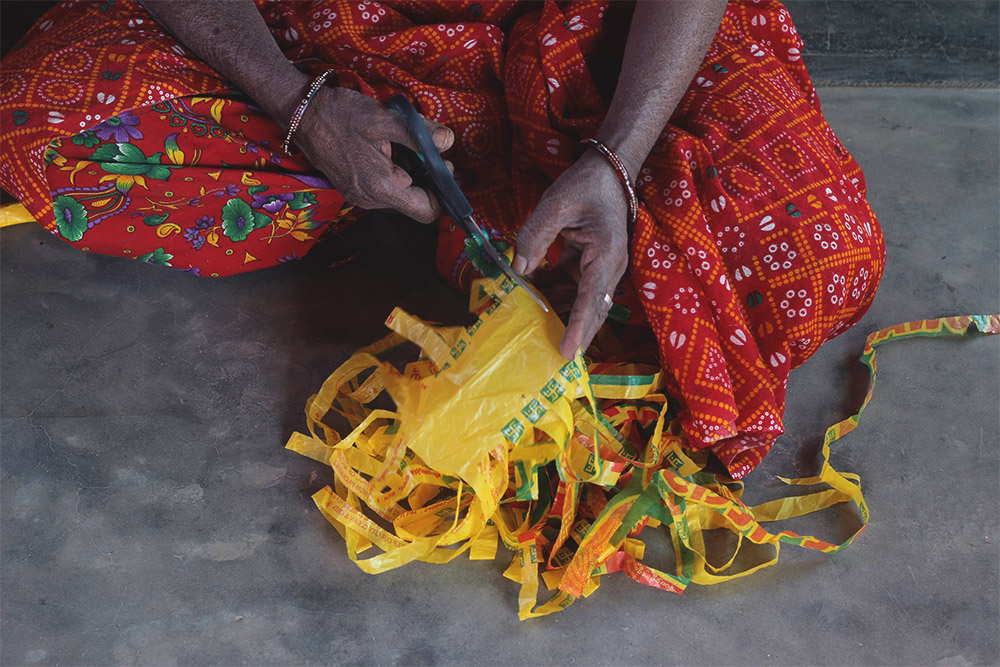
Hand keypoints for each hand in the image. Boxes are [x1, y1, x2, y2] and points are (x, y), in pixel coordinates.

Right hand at [294, 87, 453, 222]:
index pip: (427, 211)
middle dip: (426, 179)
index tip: (444, 167)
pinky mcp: (353, 189)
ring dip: (410, 175)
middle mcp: (370, 200)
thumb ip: (418, 133)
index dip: (442, 193)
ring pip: (400, 196)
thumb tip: (448, 141)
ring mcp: (360, 197)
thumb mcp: (383, 118)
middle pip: (414, 203)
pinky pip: (384, 189)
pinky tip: (388, 151)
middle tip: (428, 149)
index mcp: (381, 187)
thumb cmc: (340, 114)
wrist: (301, 113)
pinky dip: (394, 173)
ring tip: (404, 146)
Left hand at [512, 150, 628, 358]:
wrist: (610, 170)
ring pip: (582, 301)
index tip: (568, 352)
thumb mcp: (556, 203)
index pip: (591, 299)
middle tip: (555, 361)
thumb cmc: (587, 184)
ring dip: (560, 313)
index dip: (578, 327)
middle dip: (575, 334)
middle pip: (592, 310)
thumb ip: (535, 236)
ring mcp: (601, 267)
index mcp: (606, 254)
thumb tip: (519, 269)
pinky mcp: (590, 263)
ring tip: (536, 328)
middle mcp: (609, 266)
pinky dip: (555, 293)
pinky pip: (573, 286)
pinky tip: (533, 293)